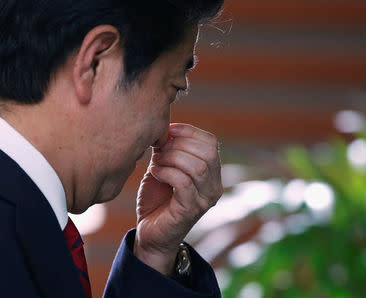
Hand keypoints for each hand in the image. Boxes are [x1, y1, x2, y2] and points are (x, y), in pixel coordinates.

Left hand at [133, 123, 222, 274]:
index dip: (189, 131)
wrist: (150, 234)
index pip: (211, 142)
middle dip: (179, 144)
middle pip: (207, 152)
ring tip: (155, 161)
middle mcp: (214, 186)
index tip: (167, 130)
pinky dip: (167, 172)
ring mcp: (205, 200)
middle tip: (159, 148)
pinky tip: (154, 173)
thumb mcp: (165, 168)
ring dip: (172, 158)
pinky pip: (183, 182)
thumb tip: (166, 128)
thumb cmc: (156, 200)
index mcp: (212, 173)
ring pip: (197, 166)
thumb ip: (170, 150)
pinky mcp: (190, 210)